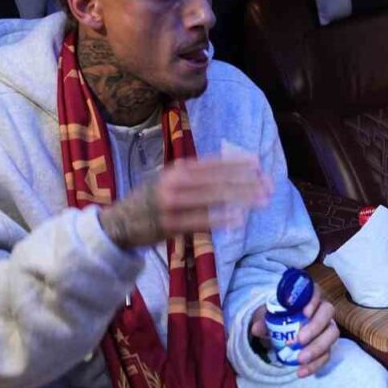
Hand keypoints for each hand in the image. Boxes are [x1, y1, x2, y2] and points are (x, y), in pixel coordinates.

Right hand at [99, 155, 271, 248]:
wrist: (118, 222)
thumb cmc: (149, 199)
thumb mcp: (168, 179)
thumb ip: (193, 175)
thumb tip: (227, 172)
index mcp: (177, 169)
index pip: (213, 163)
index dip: (236, 163)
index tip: (258, 162)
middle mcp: (174, 182)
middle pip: (217, 180)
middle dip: (246, 182)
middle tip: (269, 185)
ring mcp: (171, 203)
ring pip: (211, 198)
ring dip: (239, 198)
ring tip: (261, 200)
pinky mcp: (169, 224)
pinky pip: (199, 221)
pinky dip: (219, 220)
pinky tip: (237, 219)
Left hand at [251, 287, 338, 377]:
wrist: (280, 332)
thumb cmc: (277, 318)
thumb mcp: (267, 316)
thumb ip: (262, 320)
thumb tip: (256, 329)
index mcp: (308, 297)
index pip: (316, 291)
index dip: (313, 300)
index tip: (304, 312)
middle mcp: (321, 310)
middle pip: (328, 313)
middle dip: (315, 327)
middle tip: (299, 340)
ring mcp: (327, 328)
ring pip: (332, 334)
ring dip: (317, 348)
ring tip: (300, 359)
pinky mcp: (327, 346)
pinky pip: (326, 355)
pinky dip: (314, 365)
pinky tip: (301, 372)